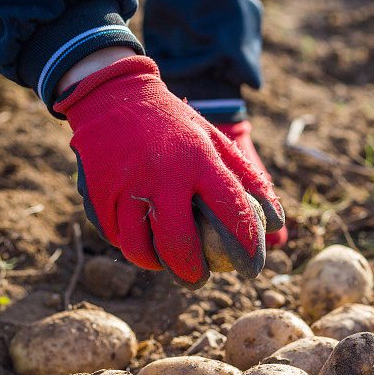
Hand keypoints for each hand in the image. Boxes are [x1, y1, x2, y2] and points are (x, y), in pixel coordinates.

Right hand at [54, 56, 284, 287]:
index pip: (231, 213)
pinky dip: (128, 244)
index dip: (246, 247)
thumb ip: (247, 178)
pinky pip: (114, 235)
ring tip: (167, 265)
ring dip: (156, 264)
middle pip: (178, 244)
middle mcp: (163, 175)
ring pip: (139, 247)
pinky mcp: (97, 192)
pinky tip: (140, 242)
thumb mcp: (214, 139)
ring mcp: (126, 185)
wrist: (113, 96)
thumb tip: (276, 220)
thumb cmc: (173, 124)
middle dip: (192, 273)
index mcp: (199, 160)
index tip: (251, 268)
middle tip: (199, 278)